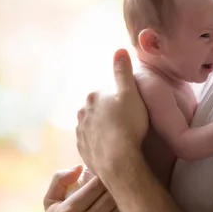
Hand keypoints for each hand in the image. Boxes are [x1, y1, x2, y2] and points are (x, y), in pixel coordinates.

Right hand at [43, 165, 131, 211]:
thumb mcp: (51, 206)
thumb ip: (59, 181)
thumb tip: (79, 166)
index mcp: (68, 211)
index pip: (97, 184)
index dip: (108, 177)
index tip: (112, 175)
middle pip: (112, 198)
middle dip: (120, 189)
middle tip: (126, 184)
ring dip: (128, 204)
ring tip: (131, 198)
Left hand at [76, 49, 148, 178]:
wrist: (120, 161)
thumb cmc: (129, 125)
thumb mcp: (130, 93)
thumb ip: (123, 71)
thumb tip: (119, 49)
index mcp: (93, 96)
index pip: (108, 92)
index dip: (121, 99)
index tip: (132, 108)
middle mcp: (82, 112)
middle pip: (99, 108)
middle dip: (110, 112)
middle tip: (128, 122)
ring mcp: (81, 132)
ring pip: (94, 125)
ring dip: (104, 127)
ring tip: (121, 136)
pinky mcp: (82, 149)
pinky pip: (92, 142)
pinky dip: (101, 142)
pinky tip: (113, 147)